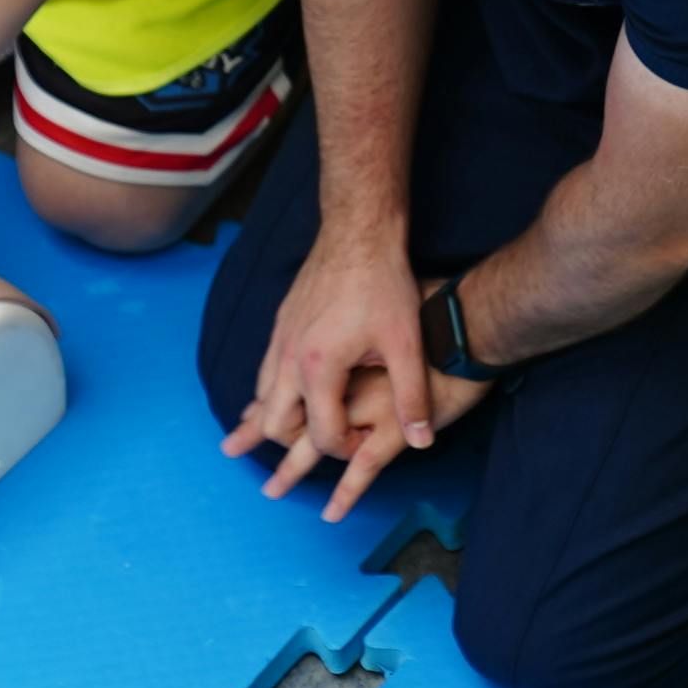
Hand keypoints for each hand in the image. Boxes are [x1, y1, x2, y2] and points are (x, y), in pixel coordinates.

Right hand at [224, 221, 434, 517]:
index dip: (347, 450)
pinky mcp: (281, 324)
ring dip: (275, 420)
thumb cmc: (384, 286)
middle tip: (313, 455)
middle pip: (277, 424)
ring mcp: (281, 340)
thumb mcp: (406, 345)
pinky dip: (272, 392)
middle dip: (295, 446)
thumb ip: (412, 398)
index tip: (368, 442)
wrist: (358, 232)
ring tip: (278, 437)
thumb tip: (423, 441)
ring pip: (263, 398)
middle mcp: (290, 358)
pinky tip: (282, 394)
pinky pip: (266, 372)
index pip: (323, 435)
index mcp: (320, 368)